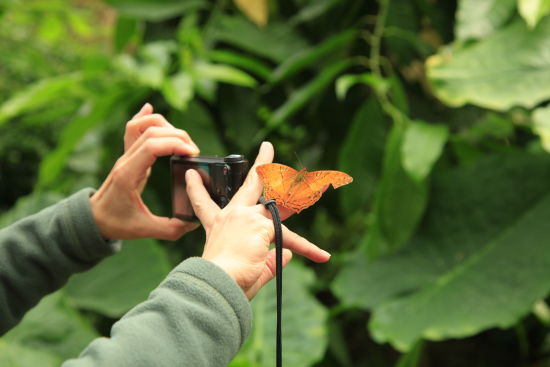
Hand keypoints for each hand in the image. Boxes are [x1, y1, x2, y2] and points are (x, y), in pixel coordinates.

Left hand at [90, 103, 199, 239]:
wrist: (93, 219)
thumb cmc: (116, 223)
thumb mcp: (145, 230)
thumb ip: (171, 229)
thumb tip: (194, 223)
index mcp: (128, 175)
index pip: (152, 146)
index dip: (175, 144)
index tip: (193, 154)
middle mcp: (126, 160)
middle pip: (151, 132)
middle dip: (177, 136)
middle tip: (193, 151)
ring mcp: (125, 156)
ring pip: (142, 125)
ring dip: (165, 126)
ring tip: (182, 141)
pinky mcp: (128, 155)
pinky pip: (133, 128)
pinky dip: (143, 116)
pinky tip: (150, 108)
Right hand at [185, 141, 330, 298]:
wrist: (215, 284)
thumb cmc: (223, 281)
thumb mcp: (243, 268)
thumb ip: (267, 261)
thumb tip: (289, 254)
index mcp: (218, 228)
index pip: (204, 204)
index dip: (196, 189)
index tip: (192, 175)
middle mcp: (232, 217)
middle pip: (251, 185)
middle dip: (263, 164)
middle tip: (268, 148)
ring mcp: (247, 218)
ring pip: (281, 203)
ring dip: (302, 194)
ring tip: (322, 184)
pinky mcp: (262, 225)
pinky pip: (293, 238)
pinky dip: (309, 250)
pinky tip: (322, 256)